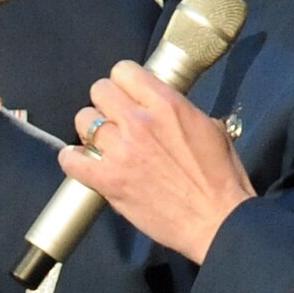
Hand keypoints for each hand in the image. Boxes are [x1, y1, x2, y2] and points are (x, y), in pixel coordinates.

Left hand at [58, 60, 254, 263]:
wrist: (218, 221)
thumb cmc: (221, 179)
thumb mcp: (210, 129)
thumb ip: (181, 111)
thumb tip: (164, 107)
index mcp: (167, 105)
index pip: (124, 71)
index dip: (123, 82)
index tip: (127, 94)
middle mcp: (140, 122)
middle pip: (100, 91)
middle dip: (105, 103)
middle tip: (114, 119)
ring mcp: (122, 151)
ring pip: (83, 120)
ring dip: (90, 130)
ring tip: (102, 143)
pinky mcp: (109, 180)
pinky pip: (71, 160)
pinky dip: (72, 160)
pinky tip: (82, 162)